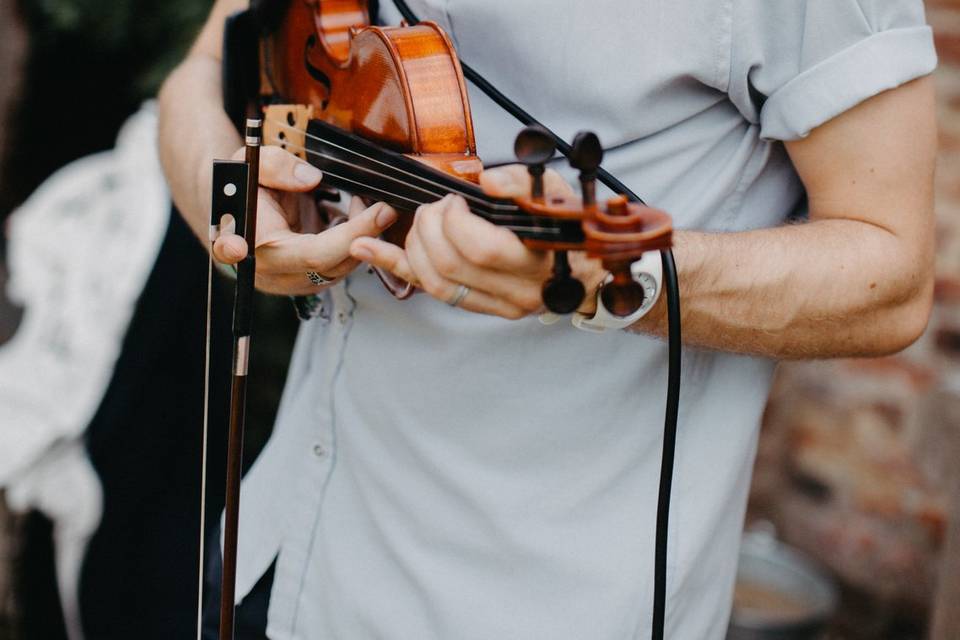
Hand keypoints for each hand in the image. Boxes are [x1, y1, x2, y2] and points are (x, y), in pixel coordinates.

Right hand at [212, 146, 396, 295]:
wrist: (244, 214)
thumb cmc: (247, 190)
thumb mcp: (252, 165)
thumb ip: (276, 166)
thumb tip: (311, 180)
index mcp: (251, 242)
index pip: (263, 249)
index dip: (249, 250)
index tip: (237, 246)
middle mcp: (271, 271)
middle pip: (322, 262)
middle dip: (359, 234)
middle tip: (385, 209)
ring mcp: (294, 282)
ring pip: (340, 267)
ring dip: (362, 236)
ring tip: (366, 203)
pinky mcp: (312, 282)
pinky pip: (343, 266)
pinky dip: (357, 242)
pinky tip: (356, 217)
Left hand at [349, 165, 605, 318]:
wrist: (589, 274)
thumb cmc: (571, 229)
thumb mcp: (556, 196)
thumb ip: (520, 184)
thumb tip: (486, 182)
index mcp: (536, 263)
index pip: (479, 248)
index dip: (455, 220)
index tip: (456, 200)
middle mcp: (516, 292)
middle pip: (449, 265)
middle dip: (430, 228)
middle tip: (437, 207)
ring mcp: (496, 306)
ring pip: (434, 284)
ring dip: (413, 247)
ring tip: (418, 222)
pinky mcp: (480, 308)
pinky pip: (431, 291)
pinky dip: (396, 267)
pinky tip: (367, 249)